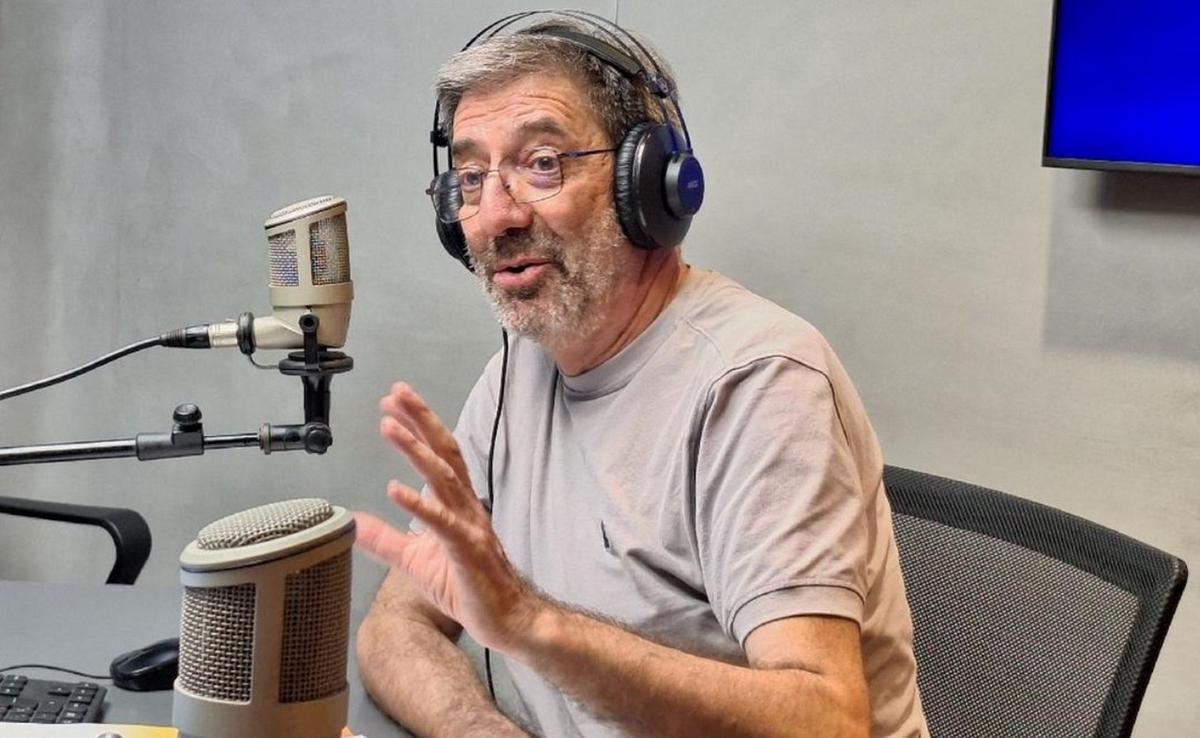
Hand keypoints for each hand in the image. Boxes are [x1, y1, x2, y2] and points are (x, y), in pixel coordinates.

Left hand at [354, 382, 542, 651]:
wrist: (506, 620)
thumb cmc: (469, 587)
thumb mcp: (415, 561)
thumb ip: (385, 540)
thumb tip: (353, 523)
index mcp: (457, 505)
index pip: (438, 455)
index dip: (418, 426)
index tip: (395, 402)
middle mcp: (466, 507)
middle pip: (444, 453)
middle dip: (420, 421)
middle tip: (395, 394)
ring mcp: (469, 526)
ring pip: (442, 478)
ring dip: (415, 449)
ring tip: (389, 427)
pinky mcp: (467, 551)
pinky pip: (441, 523)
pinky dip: (419, 504)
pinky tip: (395, 489)